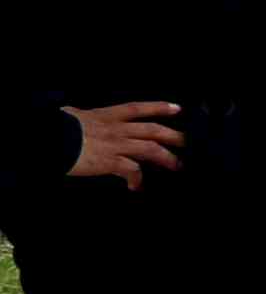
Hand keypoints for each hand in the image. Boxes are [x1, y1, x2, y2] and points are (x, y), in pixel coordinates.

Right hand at [62, 99, 179, 187]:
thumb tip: (72, 113)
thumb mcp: (71, 115)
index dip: (160, 107)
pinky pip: (132, 170)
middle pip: (153, 130)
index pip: (139, 108)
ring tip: (176, 165)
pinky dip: (137, 179)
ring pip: (151, 149)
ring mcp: (116, 145)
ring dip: (167, 158)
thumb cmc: (57, 128)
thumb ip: (79, 115)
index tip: (178, 109)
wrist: (50, 139)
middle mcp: (116, 129)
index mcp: (107, 115)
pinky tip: (137, 186)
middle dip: (173, 136)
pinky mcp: (110, 161)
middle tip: (187, 142)